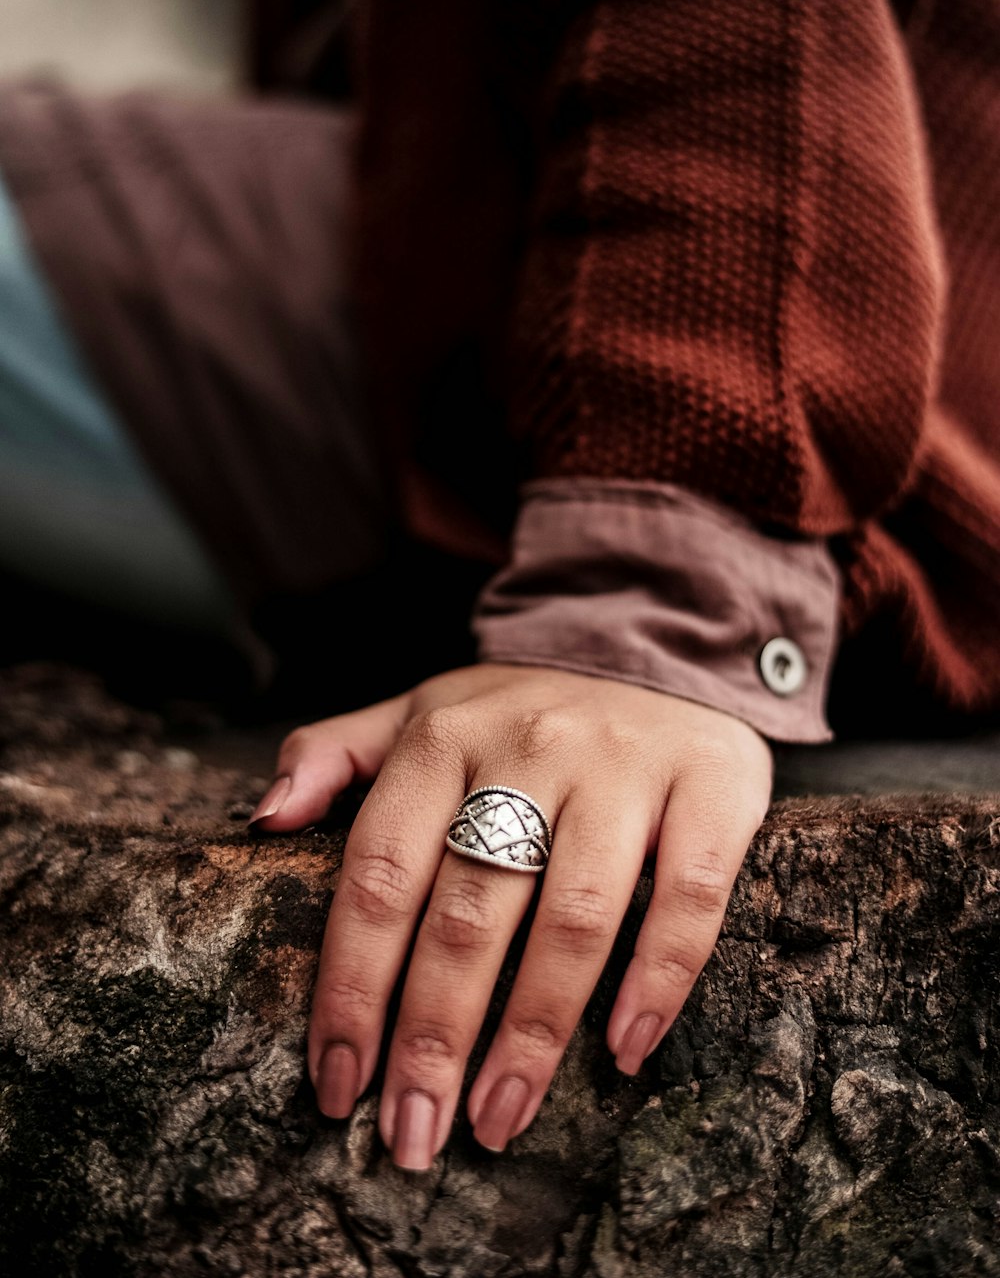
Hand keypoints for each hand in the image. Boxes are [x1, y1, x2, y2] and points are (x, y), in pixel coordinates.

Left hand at [252, 663, 772, 1167]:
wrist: (655, 641)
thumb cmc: (518, 708)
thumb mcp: (417, 710)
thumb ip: (333, 755)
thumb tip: (262, 821)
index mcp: (442, 736)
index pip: (380, 876)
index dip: (351, 987)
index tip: (334, 1084)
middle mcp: (529, 748)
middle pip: (469, 914)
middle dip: (431, 1038)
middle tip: (410, 1136)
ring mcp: (623, 768)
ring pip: (573, 918)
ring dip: (532, 1034)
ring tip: (498, 1119)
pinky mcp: (709, 788)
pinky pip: (687, 897)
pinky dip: (657, 980)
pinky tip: (625, 1052)